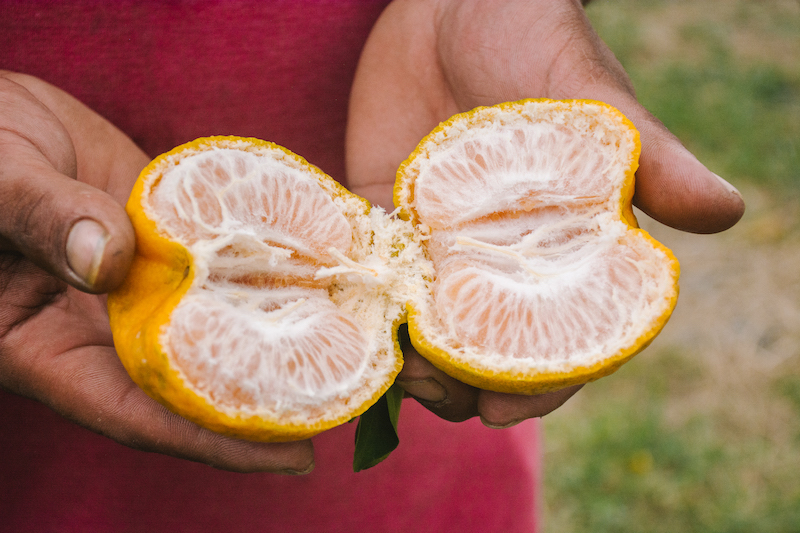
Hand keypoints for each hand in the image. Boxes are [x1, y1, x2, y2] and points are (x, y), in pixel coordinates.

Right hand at [0, 72, 313, 472]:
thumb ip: (41, 220)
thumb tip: (107, 264)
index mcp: (48, 343)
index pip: (139, 409)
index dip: (214, 439)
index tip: (291, 457)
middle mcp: (106, 326)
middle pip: (195, 379)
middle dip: (266, 401)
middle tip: (348, 405)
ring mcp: (142, 284)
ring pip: (214, 323)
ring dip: (275, 336)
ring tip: (351, 347)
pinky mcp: (167, 243)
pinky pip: (219, 263)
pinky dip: (261, 272)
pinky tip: (314, 271)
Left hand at [345, 0, 744, 424]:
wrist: (449, 1)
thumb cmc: (534, 39)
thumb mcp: (589, 100)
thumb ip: (648, 159)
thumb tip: (728, 212)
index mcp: (560, 245)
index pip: (556, 336)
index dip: (536, 386)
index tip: (501, 413)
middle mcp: (498, 256)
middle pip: (483, 347)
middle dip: (460, 384)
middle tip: (435, 388)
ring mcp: (437, 243)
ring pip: (423, 326)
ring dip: (407, 359)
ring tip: (391, 364)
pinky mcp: (385, 219)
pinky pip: (370, 278)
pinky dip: (360, 308)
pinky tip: (345, 325)